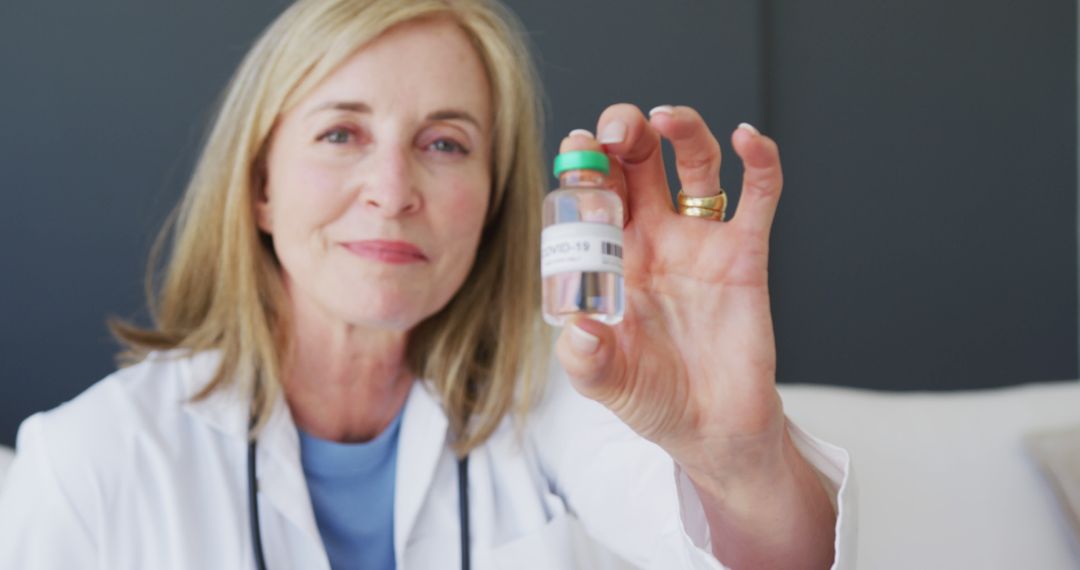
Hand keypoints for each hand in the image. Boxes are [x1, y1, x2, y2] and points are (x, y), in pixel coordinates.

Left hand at [555, 104, 785, 479]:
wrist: (711, 430)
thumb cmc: (653, 399)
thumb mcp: (606, 383)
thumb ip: (586, 360)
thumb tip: (580, 329)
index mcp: (611, 257)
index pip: (593, 193)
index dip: (583, 164)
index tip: (576, 149)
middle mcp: (653, 238)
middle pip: (639, 161)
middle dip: (624, 132)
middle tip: (616, 131)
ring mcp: (700, 241)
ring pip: (694, 164)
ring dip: (682, 130)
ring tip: (664, 119)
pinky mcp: (745, 254)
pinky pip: (758, 197)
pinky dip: (759, 162)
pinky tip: (747, 139)